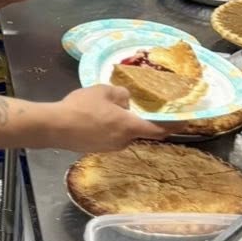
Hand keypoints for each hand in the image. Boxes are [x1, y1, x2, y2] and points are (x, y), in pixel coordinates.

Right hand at [46, 83, 170, 150]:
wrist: (55, 127)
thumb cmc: (82, 107)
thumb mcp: (104, 91)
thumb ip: (121, 95)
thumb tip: (126, 102)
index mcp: (129, 127)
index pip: (158, 130)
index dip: (174, 126)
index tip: (185, 123)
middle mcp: (123, 141)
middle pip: (137, 130)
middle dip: (136, 119)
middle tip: (127, 105)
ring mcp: (109, 148)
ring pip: (122, 133)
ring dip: (119, 123)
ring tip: (103, 107)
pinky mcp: (96, 149)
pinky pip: (109, 136)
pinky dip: (107, 127)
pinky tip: (92, 116)